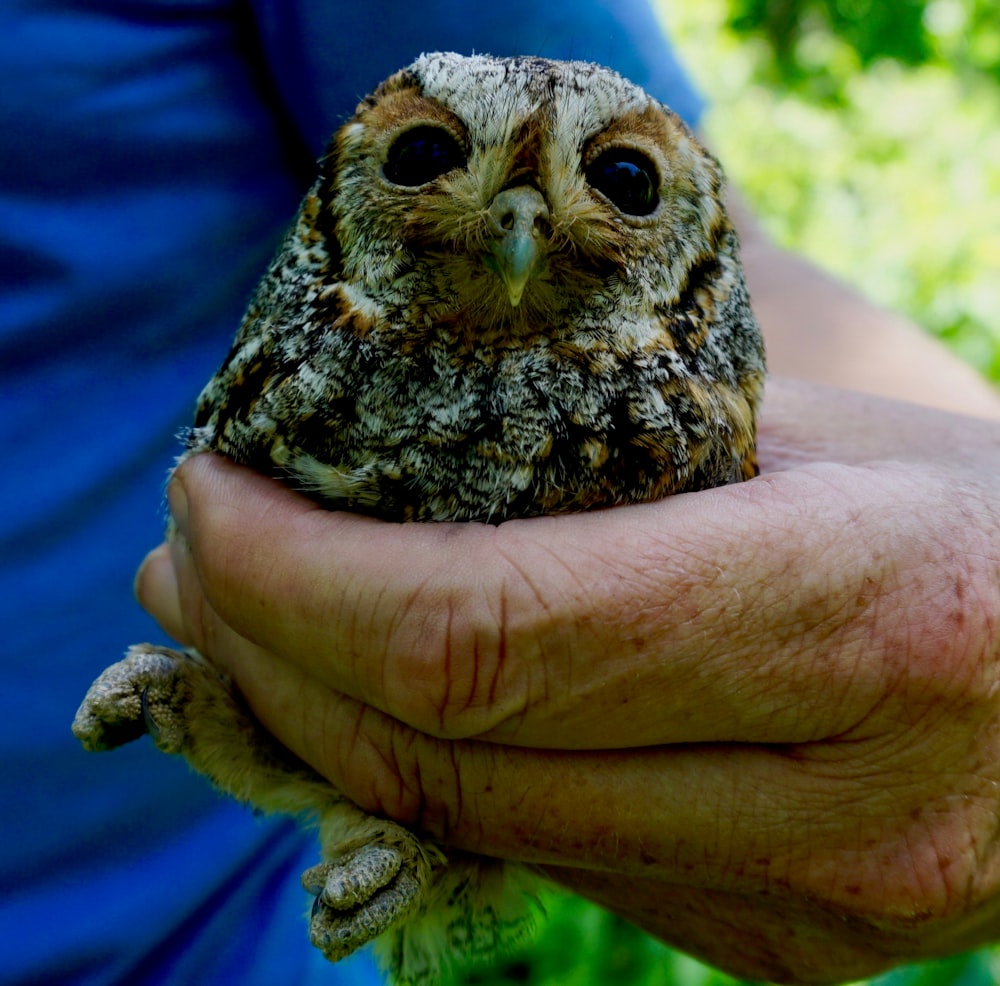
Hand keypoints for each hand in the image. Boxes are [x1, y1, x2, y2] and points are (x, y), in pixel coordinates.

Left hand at [138, 379, 999, 983]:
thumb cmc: (977, 513)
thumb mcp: (813, 437)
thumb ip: (611, 464)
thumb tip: (396, 477)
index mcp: (857, 614)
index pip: (483, 633)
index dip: (300, 575)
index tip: (208, 499)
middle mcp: (831, 806)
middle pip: (446, 752)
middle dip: (272, 646)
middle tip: (192, 552)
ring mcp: (799, 911)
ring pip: (476, 826)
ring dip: (322, 717)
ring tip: (245, 612)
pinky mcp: (770, 947)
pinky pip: (542, 854)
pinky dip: (427, 772)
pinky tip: (377, 693)